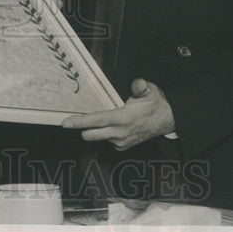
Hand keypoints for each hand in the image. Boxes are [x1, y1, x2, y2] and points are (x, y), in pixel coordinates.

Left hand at [61, 79, 175, 150]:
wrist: (168, 121)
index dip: (79, 122)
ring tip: (105, 119)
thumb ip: (141, 86)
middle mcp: (120, 133)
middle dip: (83, 127)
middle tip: (77, 118)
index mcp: (123, 118)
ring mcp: (121, 142)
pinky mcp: (123, 147)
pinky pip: (107, 140)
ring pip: (97, 137)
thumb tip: (136, 84)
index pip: (96, 120)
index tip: (64, 123)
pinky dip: (105, 133)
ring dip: (95, 130)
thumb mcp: (150, 90)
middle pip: (90, 135)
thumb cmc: (156, 104)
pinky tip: (115, 125)